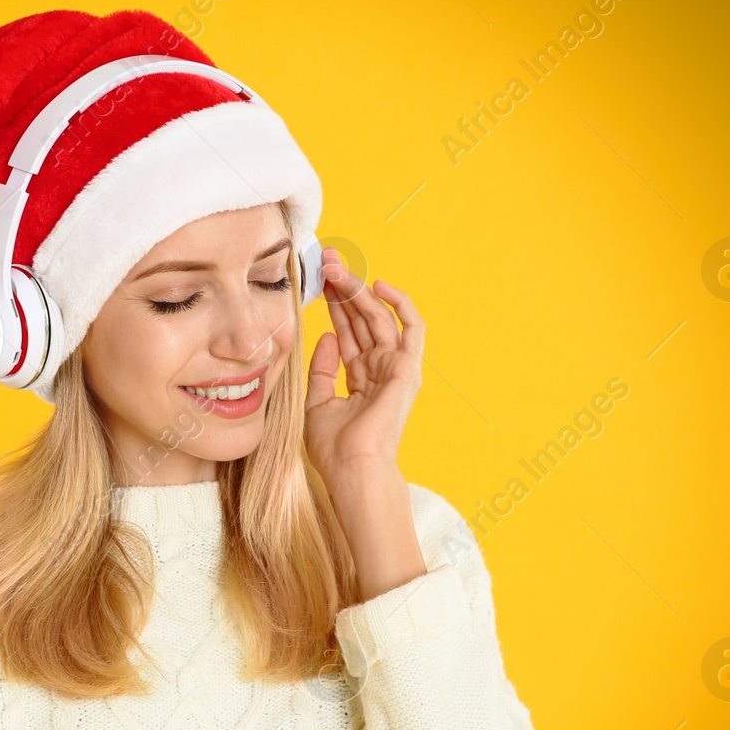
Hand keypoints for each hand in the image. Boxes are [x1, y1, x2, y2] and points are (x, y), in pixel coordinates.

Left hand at [304, 247, 423, 486]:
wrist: (352, 467)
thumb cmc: (335, 447)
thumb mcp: (317, 402)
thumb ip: (322, 369)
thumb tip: (327, 337)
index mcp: (361, 378)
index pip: (348, 332)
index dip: (334, 306)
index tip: (318, 281)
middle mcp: (380, 369)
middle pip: (362, 319)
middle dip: (344, 289)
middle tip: (325, 262)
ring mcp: (396, 367)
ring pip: (379, 317)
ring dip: (358, 290)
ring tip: (336, 267)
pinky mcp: (407, 367)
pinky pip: (412, 327)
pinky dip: (399, 304)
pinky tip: (377, 285)